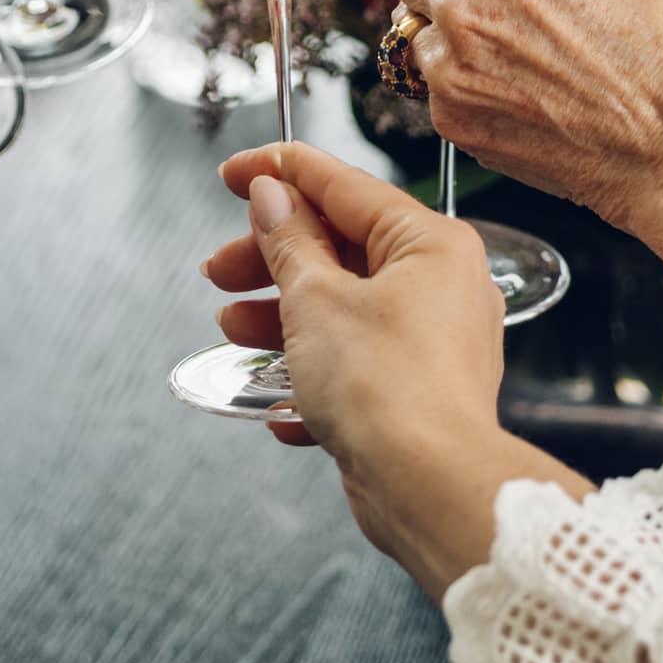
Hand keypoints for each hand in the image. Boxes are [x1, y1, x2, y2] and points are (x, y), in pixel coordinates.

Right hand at [206, 142, 587, 595]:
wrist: (431, 490)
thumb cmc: (388, 390)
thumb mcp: (315, 298)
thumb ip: (288, 240)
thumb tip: (272, 196)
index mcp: (428, 243)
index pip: (342, 184)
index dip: (277, 172)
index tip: (233, 172)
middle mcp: (441, 284)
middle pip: (338, 247)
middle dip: (270, 258)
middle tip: (221, 268)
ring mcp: (433, 340)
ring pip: (342, 305)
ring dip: (281, 314)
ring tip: (233, 329)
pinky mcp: (419, 389)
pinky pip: (355, 360)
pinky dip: (312, 368)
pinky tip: (277, 393)